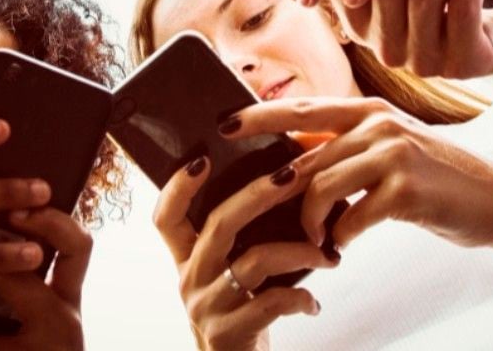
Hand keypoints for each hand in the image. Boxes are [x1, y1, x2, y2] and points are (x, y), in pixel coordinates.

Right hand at [152, 157, 330, 350]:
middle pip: (218, 224)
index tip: (202, 158)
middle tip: (292, 177)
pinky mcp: (228, 334)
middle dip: (258, 195)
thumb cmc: (238, 311)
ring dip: (298, 251)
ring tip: (326, 254)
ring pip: (254, 261)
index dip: (178, 186)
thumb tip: (278, 182)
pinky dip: (299, 298)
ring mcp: (206, 307)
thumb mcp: (224, 273)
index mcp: (185, 258)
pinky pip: (271, 303)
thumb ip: (235, 239)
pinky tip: (313, 302)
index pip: (165, 216)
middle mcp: (189, 279)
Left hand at [220, 97, 492, 262]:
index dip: (259, 114)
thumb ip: (345, 149)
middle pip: (303, 154)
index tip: (223, 123)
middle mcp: (376, 123)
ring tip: (315, 239)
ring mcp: (391, 153)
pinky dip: (340, 236)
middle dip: (271, 182)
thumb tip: (292, 161)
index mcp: (367, 110)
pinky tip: (341, 247)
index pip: (301, 109)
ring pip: (320, 185)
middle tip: (247, 204)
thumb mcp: (389, 151)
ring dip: (310, 221)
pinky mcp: (405, 190)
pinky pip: (352, 217)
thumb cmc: (435, 179)